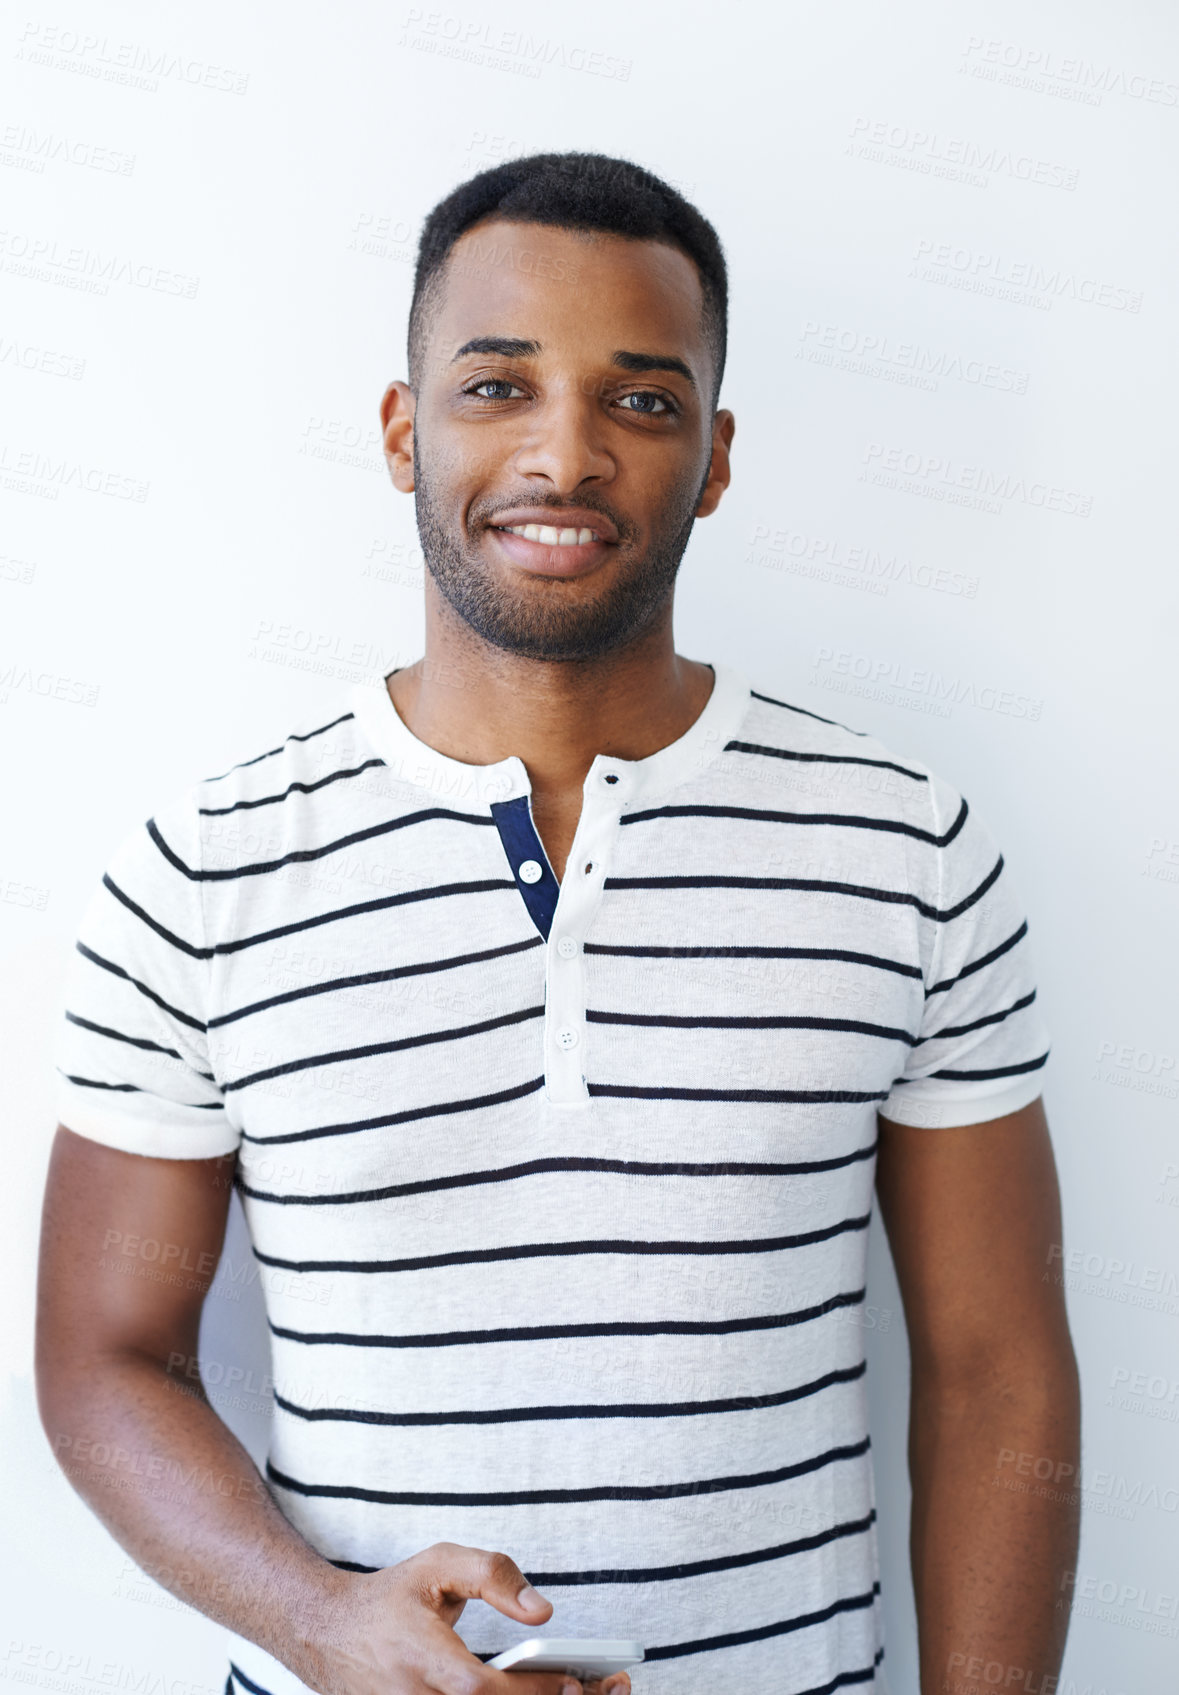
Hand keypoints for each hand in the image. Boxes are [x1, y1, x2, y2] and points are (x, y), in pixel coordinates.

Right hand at [296, 1541, 632, 1694]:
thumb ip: (493, 1574)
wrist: (327, 1634)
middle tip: (593, 1690)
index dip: (531, 1692)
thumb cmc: (391, 1597)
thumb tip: (544, 1611)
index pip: (482, 1689)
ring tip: (575, 1692)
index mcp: (422, 1659)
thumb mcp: (439, 1563)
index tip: (574, 1681)